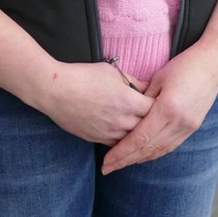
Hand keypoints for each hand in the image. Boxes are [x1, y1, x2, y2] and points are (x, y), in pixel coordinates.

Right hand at [31, 61, 152, 145]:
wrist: (55, 91)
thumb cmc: (84, 76)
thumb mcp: (112, 72)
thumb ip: (134, 82)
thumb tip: (148, 87)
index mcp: (128, 101)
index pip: (155, 108)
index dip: (159, 105)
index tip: (161, 101)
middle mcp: (121, 120)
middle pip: (147, 126)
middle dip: (152, 121)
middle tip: (155, 117)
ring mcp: (109, 132)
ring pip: (132, 139)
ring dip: (137, 133)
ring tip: (142, 127)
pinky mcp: (96, 139)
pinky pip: (116, 144)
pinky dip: (122, 140)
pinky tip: (125, 135)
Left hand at [100, 43, 217, 173]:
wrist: (213, 63)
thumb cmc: (184, 65)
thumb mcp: (159, 78)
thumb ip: (143, 99)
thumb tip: (129, 114)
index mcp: (168, 108)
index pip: (140, 138)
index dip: (122, 152)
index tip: (107, 161)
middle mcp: (179, 122)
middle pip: (148, 148)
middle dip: (126, 160)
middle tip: (108, 168)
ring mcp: (188, 126)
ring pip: (160, 150)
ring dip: (140, 159)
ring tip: (122, 164)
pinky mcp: (193, 127)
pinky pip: (171, 146)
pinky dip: (155, 153)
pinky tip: (144, 155)